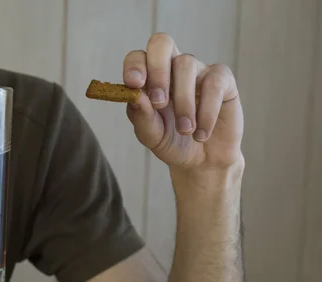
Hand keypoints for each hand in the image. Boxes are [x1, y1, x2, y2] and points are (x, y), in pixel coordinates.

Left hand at [123, 33, 243, 172]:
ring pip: (186, 65)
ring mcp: (198, 70)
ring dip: (183, 102)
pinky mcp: (223, 80)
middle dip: (157, 70)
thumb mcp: (151, 135)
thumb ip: (141, 116)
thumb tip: (136, 95)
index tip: (134, 84)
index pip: (137, 57)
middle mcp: (172, 68)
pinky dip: (207, 111)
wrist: (202, 161)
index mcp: (149, 77)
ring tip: (185, 130)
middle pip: (161, 43)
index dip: (134, 66)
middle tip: (159, 102)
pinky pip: (214, 83)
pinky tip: (201, 133)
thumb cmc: (172, 141)